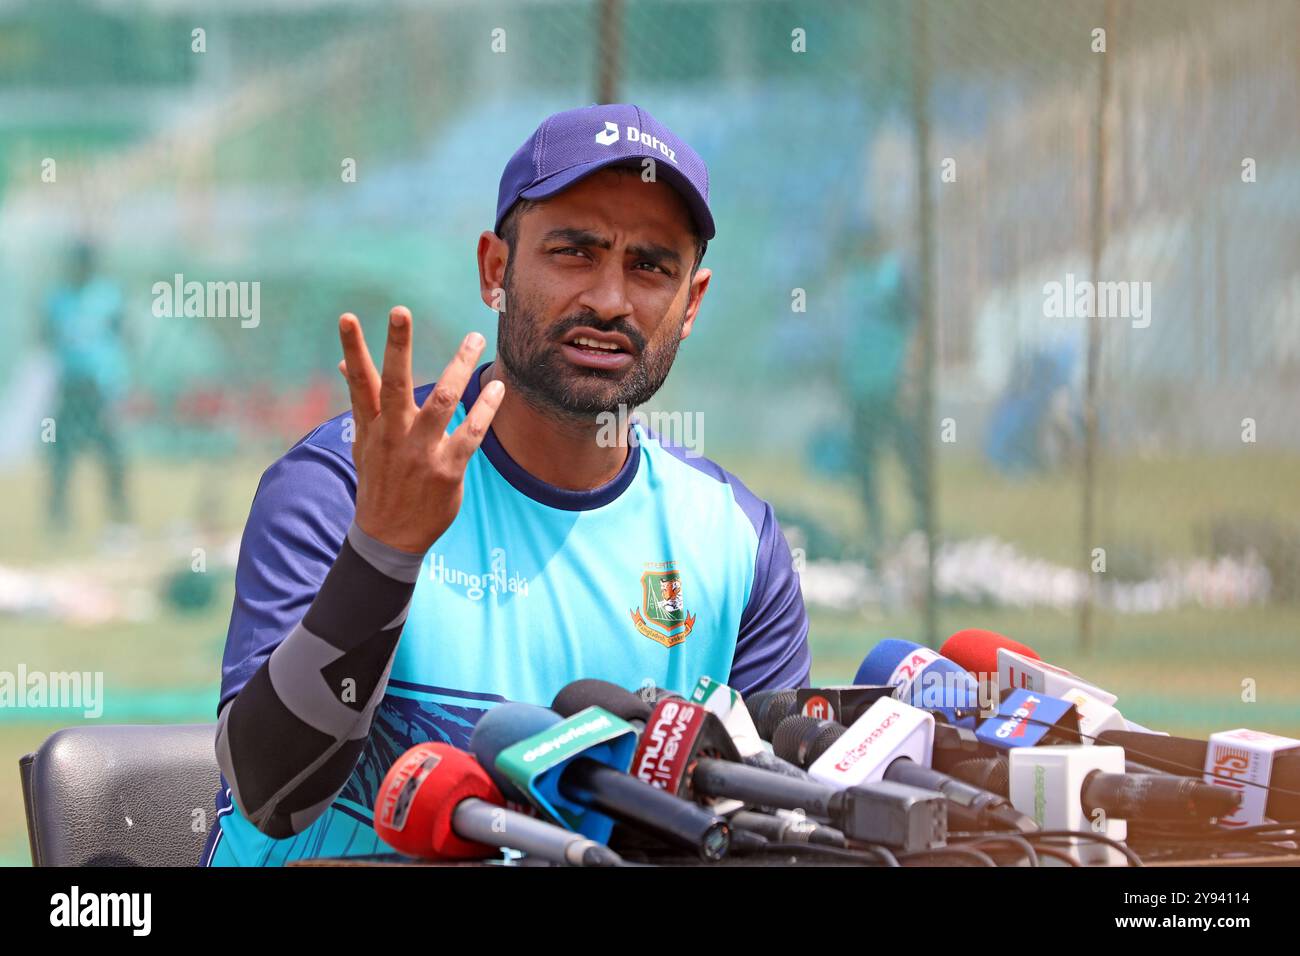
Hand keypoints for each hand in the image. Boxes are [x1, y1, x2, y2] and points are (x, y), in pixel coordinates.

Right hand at [337, 307, 503, 553]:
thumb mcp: (362, 443)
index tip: (348, 317)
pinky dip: (485, 409)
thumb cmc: (378, 481)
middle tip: (400, 312)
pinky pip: (471, 433)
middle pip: (393, 384)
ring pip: (440, 401)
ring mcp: (421, 452)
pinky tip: (497, 388)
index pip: (360, 381)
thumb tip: (344, 364)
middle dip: (396, 347)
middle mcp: (394, 434)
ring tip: (474, 338)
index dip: (353, 349)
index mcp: (372, 426)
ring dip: (459, 367)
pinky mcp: (447, 469)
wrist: (388, 536)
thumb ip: (360, 401)